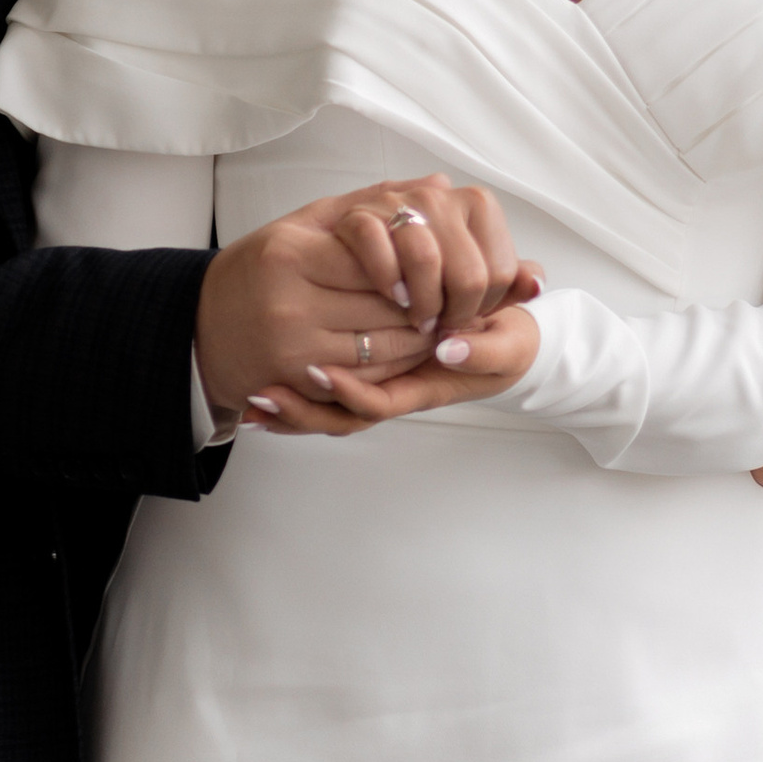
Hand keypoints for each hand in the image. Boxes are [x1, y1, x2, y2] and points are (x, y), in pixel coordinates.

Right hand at [194, 181, 466, 417]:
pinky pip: (367, 377)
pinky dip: (396, 365)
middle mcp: (290, 303)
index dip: (411, 264)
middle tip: (451, 297)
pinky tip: (409, 351)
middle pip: (385, 306)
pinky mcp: (300, 384)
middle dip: (425, 303)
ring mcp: (295, 350)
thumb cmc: (261, 268)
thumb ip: (367, 205)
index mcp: (291, 254)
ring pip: (383, 346)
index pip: (375, 257)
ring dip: (418, 338)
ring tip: (436, 322)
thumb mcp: (303, 224)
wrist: (204, 329)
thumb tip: (434, 185)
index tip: (435, 262)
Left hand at [246, 302, 541, 435]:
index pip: (380, 400)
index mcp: (425, 386)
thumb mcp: (508, 343)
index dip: (350, 392)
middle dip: (303, 412)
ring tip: (252, 405)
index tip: (319, 373)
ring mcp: (382, 384)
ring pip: (330, 412)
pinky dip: (298, 396)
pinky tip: (263, 396)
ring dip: (292, 411)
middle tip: (262, 398)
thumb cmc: (508, 343)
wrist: (510, 343)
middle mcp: (397, 390)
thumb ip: (485, 347)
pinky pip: (329, 396)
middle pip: (343, 418)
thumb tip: (449, 348)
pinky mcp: (371, 371)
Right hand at [328, 174, 538, 339]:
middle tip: (440, 326)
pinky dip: (387, 279)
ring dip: (422, 301)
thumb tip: (535, 283)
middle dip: (455, 313)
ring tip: (416, 317)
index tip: (465, 316)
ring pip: (425, 257)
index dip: (485, 306)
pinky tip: (392, 296)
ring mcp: (397, 200)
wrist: (349, 252)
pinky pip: (378, 244)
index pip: (501, 270)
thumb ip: (503, 279)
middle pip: (468, 273)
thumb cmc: (417, 266)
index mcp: (476, 205)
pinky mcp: (357, 213)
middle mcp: (439, 196)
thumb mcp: (465, 272)